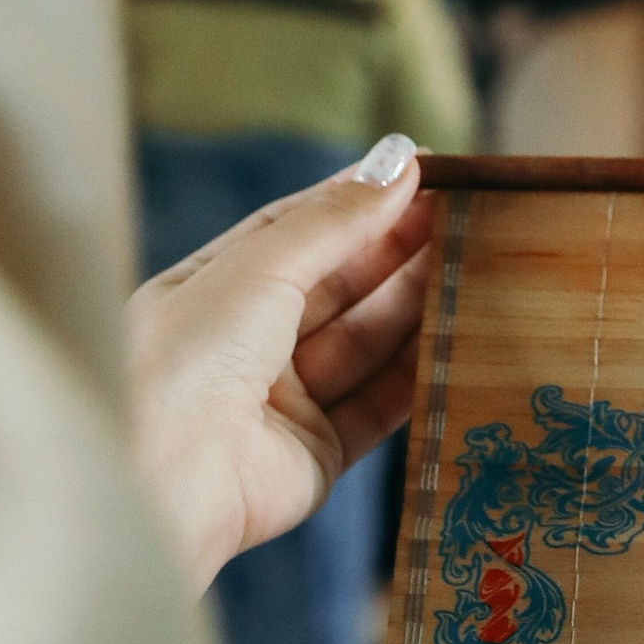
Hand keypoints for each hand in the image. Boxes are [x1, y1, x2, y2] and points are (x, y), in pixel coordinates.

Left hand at [126, 139, 437, 592]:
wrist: (164, 482)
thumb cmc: (185, 362)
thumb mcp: (259, 269)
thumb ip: (334, 220)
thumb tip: (398, 160)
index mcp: (210, 290)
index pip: (295, 230)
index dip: (357, 201)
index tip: (422, 171)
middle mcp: (244, 343)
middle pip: (339, 286)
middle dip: (399, 248)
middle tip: (468, 213)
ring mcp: (281, 401)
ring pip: (365, 343)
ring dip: (418, 305)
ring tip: (479, 264)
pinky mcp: (316, 454)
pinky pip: (378, 406)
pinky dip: (421, 374)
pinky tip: (461, 337)